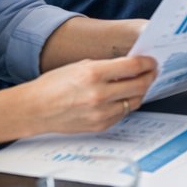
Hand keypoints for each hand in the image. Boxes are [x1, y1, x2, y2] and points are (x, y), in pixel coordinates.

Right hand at [20, 55, 157, 134]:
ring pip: (135, 101)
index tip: (152, 61)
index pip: (133, 66)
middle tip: (151, 72)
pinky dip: (126, 104)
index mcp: (93, 74)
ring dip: (140, 91)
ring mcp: (101, 112)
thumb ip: (106, 66)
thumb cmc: (54, 85)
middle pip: (140, 85)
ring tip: (138, 84)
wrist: (35, 109)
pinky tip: (122, 97)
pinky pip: (123, 113)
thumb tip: (130, 66)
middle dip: (149, 76)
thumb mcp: (80, 66)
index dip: (147, 63)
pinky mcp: (100, 125)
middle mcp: (99, 94)